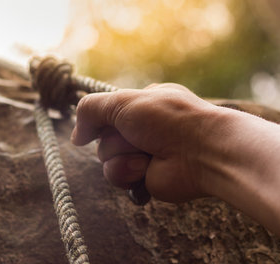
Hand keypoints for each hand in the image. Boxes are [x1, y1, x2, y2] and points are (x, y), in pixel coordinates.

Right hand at [71, 83, 220, 201]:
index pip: (107, 111)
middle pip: (103, 137)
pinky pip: (118, 178)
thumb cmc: (168, 119)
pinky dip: (128, 174)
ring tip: (145, 157)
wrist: (203, 153)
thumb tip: (76, 137)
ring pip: (107, 159)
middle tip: (138, 137)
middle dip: (115, 140)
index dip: (102, 118)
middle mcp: (142, 128)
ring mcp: (144, 153)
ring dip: (121, 158)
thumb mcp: (123, 101)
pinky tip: (145, 171)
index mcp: (142, 103)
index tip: (104, 121)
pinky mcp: (145, 178)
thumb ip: (90, 109)